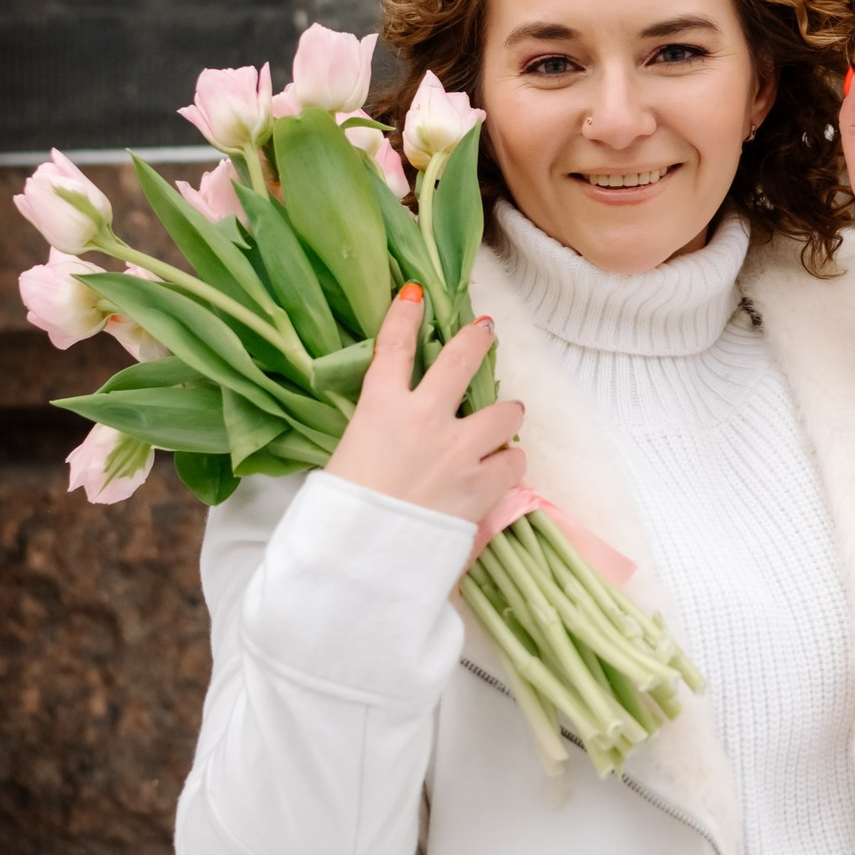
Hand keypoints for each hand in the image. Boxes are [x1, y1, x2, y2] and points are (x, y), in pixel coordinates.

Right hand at [324, 288, 526, 523]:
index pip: (392, 346)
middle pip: (462, 359)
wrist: (361, 560)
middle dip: (477, 340)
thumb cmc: (341, 514)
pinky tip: (499, 468)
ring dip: (505, 413)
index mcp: (378, 408)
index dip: (405, 314)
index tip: (415, 294)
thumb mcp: (344, 457)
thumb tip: (388, 433)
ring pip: (504, 411)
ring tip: (504, 417)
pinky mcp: (481, 486)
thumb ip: (373, 434)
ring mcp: (458, 451)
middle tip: (484, 333)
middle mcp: (424, 419)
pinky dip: (507, 463)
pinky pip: (513, 462)